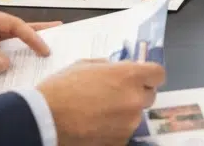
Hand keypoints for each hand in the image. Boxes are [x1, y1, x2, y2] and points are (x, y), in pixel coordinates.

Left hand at [0, 7, 59, 83]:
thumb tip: (8, 62)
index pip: (12, 24)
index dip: (31, 36)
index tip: (44, 49)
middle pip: (16, 28)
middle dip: (38, 31)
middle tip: (62, 33)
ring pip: (10, 41)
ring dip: (28, 44)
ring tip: (50, 45)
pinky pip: (0, 53)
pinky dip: (14, 56)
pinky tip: (25, 60)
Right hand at [39, 60, 164, 145]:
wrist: (44, 119)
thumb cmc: (62, 87)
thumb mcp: (85, 65)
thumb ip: (109, 67)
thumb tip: (118, 70)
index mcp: (129, 75)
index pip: (158, 74)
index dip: (149, 75)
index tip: (140, 77)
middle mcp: (135, 99)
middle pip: (149, 95)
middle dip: (136, 93)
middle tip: (114, 95)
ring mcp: (129, 123)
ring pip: (135, 115)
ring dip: (124, 112)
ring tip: (100, 112)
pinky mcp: (120, 141)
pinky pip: (123, 131)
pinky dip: (114, 129)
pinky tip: (96, 125)